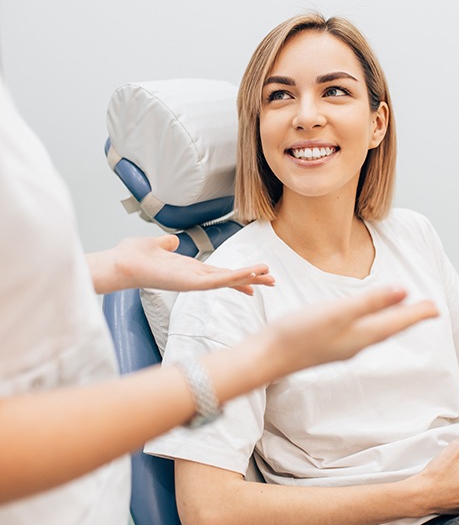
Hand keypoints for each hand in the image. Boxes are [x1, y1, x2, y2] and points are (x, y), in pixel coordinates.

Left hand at [88, 235, 274, 294]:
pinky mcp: (190, 284)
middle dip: (251, 279)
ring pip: (228, 280)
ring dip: (249, 278)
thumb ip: (166, 244)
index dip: (238, 275)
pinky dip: (235, 278)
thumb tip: (172, 240)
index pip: (220, 273)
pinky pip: (218, 281)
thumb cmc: (133, 256)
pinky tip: (250, 275)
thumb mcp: (156, 245)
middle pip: (229, 279)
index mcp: (189, 270)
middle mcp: (194, 278)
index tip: (255, 277)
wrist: (121, 263)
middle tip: (273, 281)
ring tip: (269, 276)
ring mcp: (193, 282)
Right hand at [267, 287, 437, 375]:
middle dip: (409, 318)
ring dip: (392, 321)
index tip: (437, 308)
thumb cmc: (299, 334)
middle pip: (391, 328)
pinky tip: (365, 321)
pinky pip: (361, 333)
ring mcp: (342, 347)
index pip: (398, 323)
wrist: (268, 357)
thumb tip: (403, 291)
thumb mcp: (338, 312)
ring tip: (402, 313)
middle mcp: (356, 344)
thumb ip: (370, 302)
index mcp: (363, 335)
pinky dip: (372, 324)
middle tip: (428, 310)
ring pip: (376, 332)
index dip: (418, 314)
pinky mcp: (328, 344)